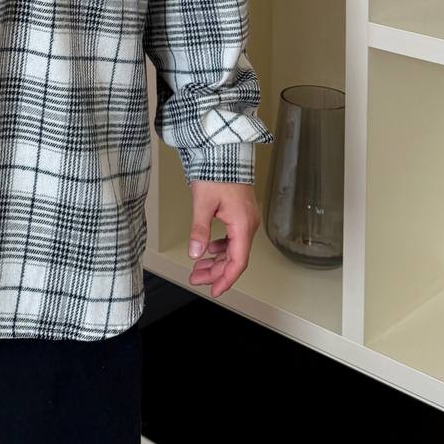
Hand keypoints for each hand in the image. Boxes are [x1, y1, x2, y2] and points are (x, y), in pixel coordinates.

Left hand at [186, 180, 259, 298]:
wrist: (225, 152)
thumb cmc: (217, 171)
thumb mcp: (202, 202)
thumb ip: (199, 230)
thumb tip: (195, 252)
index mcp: (242, 224)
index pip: (238, 261)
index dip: (226, 279)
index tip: (215, 290)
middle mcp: (248, 223)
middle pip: (235, 258)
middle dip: (215, 271)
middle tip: (196, 278)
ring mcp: (246, 219)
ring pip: (234, 249)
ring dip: (216, 260)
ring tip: (199, 267)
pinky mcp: (241, 214)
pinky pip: (233, 238)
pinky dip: (221, 247)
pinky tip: (209, 249)